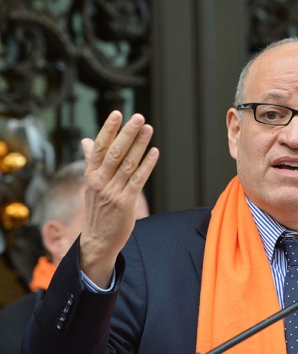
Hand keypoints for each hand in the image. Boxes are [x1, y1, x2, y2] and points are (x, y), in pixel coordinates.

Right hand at [79, 110, 158, 286]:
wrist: (98, 240)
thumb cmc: (97, 210)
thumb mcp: (90, 184)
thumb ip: (91, 162)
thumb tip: (87, 141)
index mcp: (91, 175)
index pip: (99, 148)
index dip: (108, 130)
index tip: (117, 114)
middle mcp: (100, 181)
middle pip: (114, 152)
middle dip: (127, 133)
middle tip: (138, 117)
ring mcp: (113, 192)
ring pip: (128, 164)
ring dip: (139, 145)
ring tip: (148, 129)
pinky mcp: (125, 202)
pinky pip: (138, 180)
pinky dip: (146, 165)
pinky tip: (154, 152)